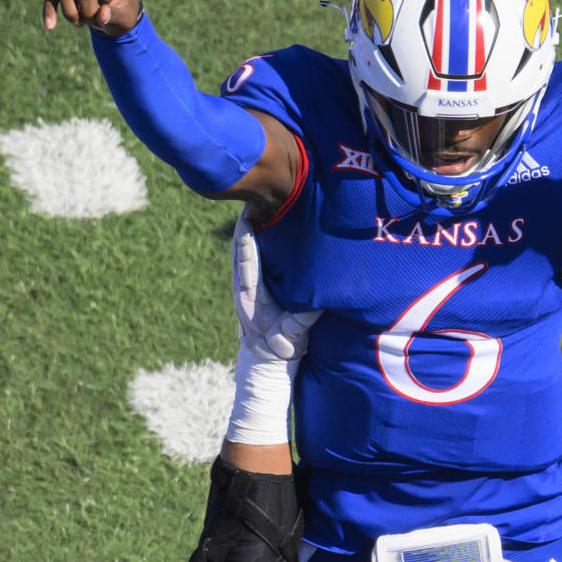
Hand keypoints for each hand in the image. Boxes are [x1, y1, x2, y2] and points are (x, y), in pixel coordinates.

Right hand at [43, 0, 139, 35]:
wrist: (109, 13)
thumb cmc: (121, 11)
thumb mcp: (124, 18)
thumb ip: (114, 16)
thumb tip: (102, 16)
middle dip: (88, 12)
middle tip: (96, 23)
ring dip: (71, 13)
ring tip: (81, 24)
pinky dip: (50, 10)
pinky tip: (50, 26)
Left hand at [232, 210, 319, 360]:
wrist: (266, 362)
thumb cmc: (281, 349)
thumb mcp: (293, 335)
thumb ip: (304, 319)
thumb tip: (322, 301)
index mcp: (251, 297)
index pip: (247, 261)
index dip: (247, 239)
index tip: (249, 217)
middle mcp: (243, 289)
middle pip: (239, 250)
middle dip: (245, 226)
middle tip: (251, 200)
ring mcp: (243, 288)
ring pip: (240, 253)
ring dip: (245, 231)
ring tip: (253, 207)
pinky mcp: (247, 289)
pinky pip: (245, 261)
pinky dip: (248, 243)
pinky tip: (255, 228)